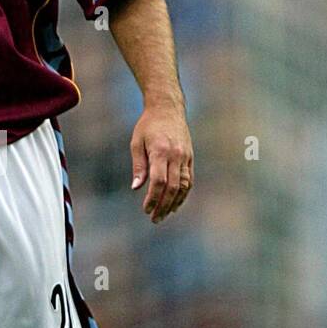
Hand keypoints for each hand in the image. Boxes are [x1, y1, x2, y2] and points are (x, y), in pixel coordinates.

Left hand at [130, 101, 193, 222]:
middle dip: (163, 206)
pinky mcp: (190, 157)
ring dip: (174, 203)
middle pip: (172, 187)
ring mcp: (185, 157)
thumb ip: (138, 166)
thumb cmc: (148, 125)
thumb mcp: (137, 142)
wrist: (168, 108)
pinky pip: (189, 180)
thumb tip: (136, 188)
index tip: (146, 209)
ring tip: (164, 215)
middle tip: (155, 219)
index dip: (153, 198)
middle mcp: (176, 156)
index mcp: (160, 152)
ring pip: (184, 186)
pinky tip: (175, 204)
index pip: (159, 181)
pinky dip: (183, 194)